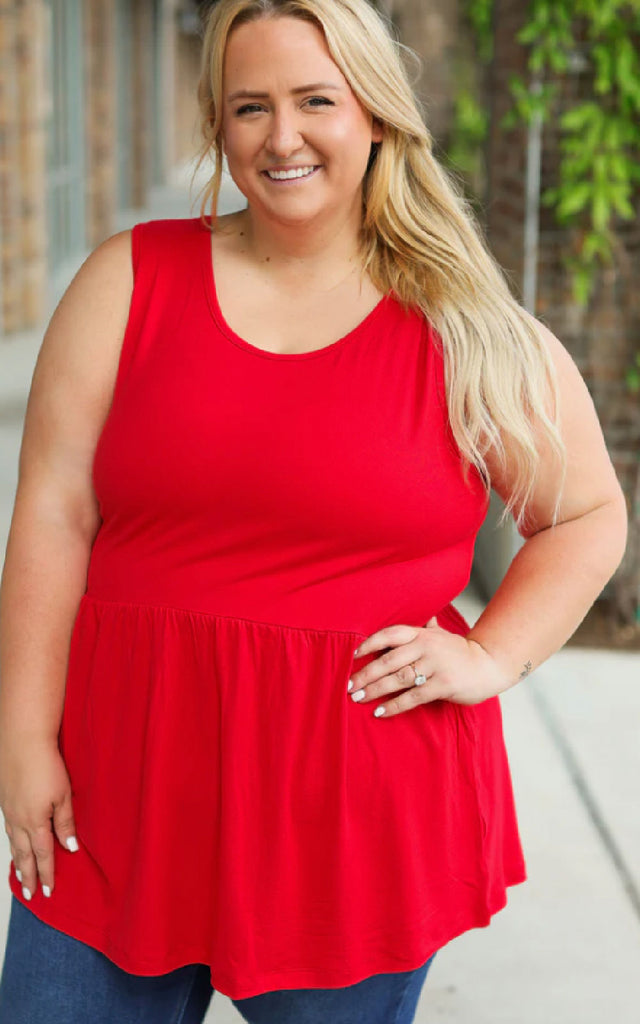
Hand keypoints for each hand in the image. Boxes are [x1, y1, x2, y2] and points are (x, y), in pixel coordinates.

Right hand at [0, 736, 79, 899]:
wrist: (22, 742)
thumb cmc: (46, 765)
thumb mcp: (63, 795)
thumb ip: (65, 823)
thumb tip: (69, 847)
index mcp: (35, 822)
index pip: (43, 855)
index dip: (46, 874)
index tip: (47, 891)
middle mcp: (18, 821)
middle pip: (24, 854)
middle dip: (28, 875)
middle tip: (30, 894)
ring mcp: (9, 811)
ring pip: (13, 843)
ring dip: (18, 861)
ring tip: (20, 875)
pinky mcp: (4, 800)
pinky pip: (7, 830)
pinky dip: (11, 843)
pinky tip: (14, 844)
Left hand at [348, 616, 511, 717]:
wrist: (489, 666)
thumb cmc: (460, 653)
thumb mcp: (442, 636)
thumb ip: (428, 628)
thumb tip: (424, 617)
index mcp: (423, 634)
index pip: (390, 634)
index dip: (370, 643)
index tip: (353, 656)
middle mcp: (427, 647)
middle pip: (389, 660)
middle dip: (366, 673)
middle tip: (349, 685)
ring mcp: (435, 666)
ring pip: (398, 678)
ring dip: (374, 690)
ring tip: (358, 698)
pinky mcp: (443, 685)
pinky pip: (412, 697)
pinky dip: (394, 705)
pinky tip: (380, 712)